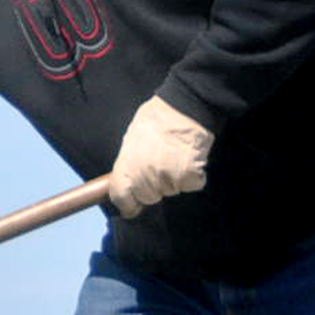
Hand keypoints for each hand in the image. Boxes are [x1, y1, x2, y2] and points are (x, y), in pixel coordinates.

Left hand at [108, 97, 212, 217]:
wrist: (183, 107)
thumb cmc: (155, 118)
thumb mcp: (131, 140)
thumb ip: (129, 164)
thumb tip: (129, 178)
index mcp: (126, 167)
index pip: (121, 197)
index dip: (127, 204)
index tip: (132, 207)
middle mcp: (145, 177)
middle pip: (148, 198)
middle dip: (153, 188)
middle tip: (160, 165)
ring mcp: (167, 178)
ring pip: (171, 191)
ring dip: (174, 180)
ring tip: (175, 156)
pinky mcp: (189, 176)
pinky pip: (192, 184)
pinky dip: (193, 175)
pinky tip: (190, 157)